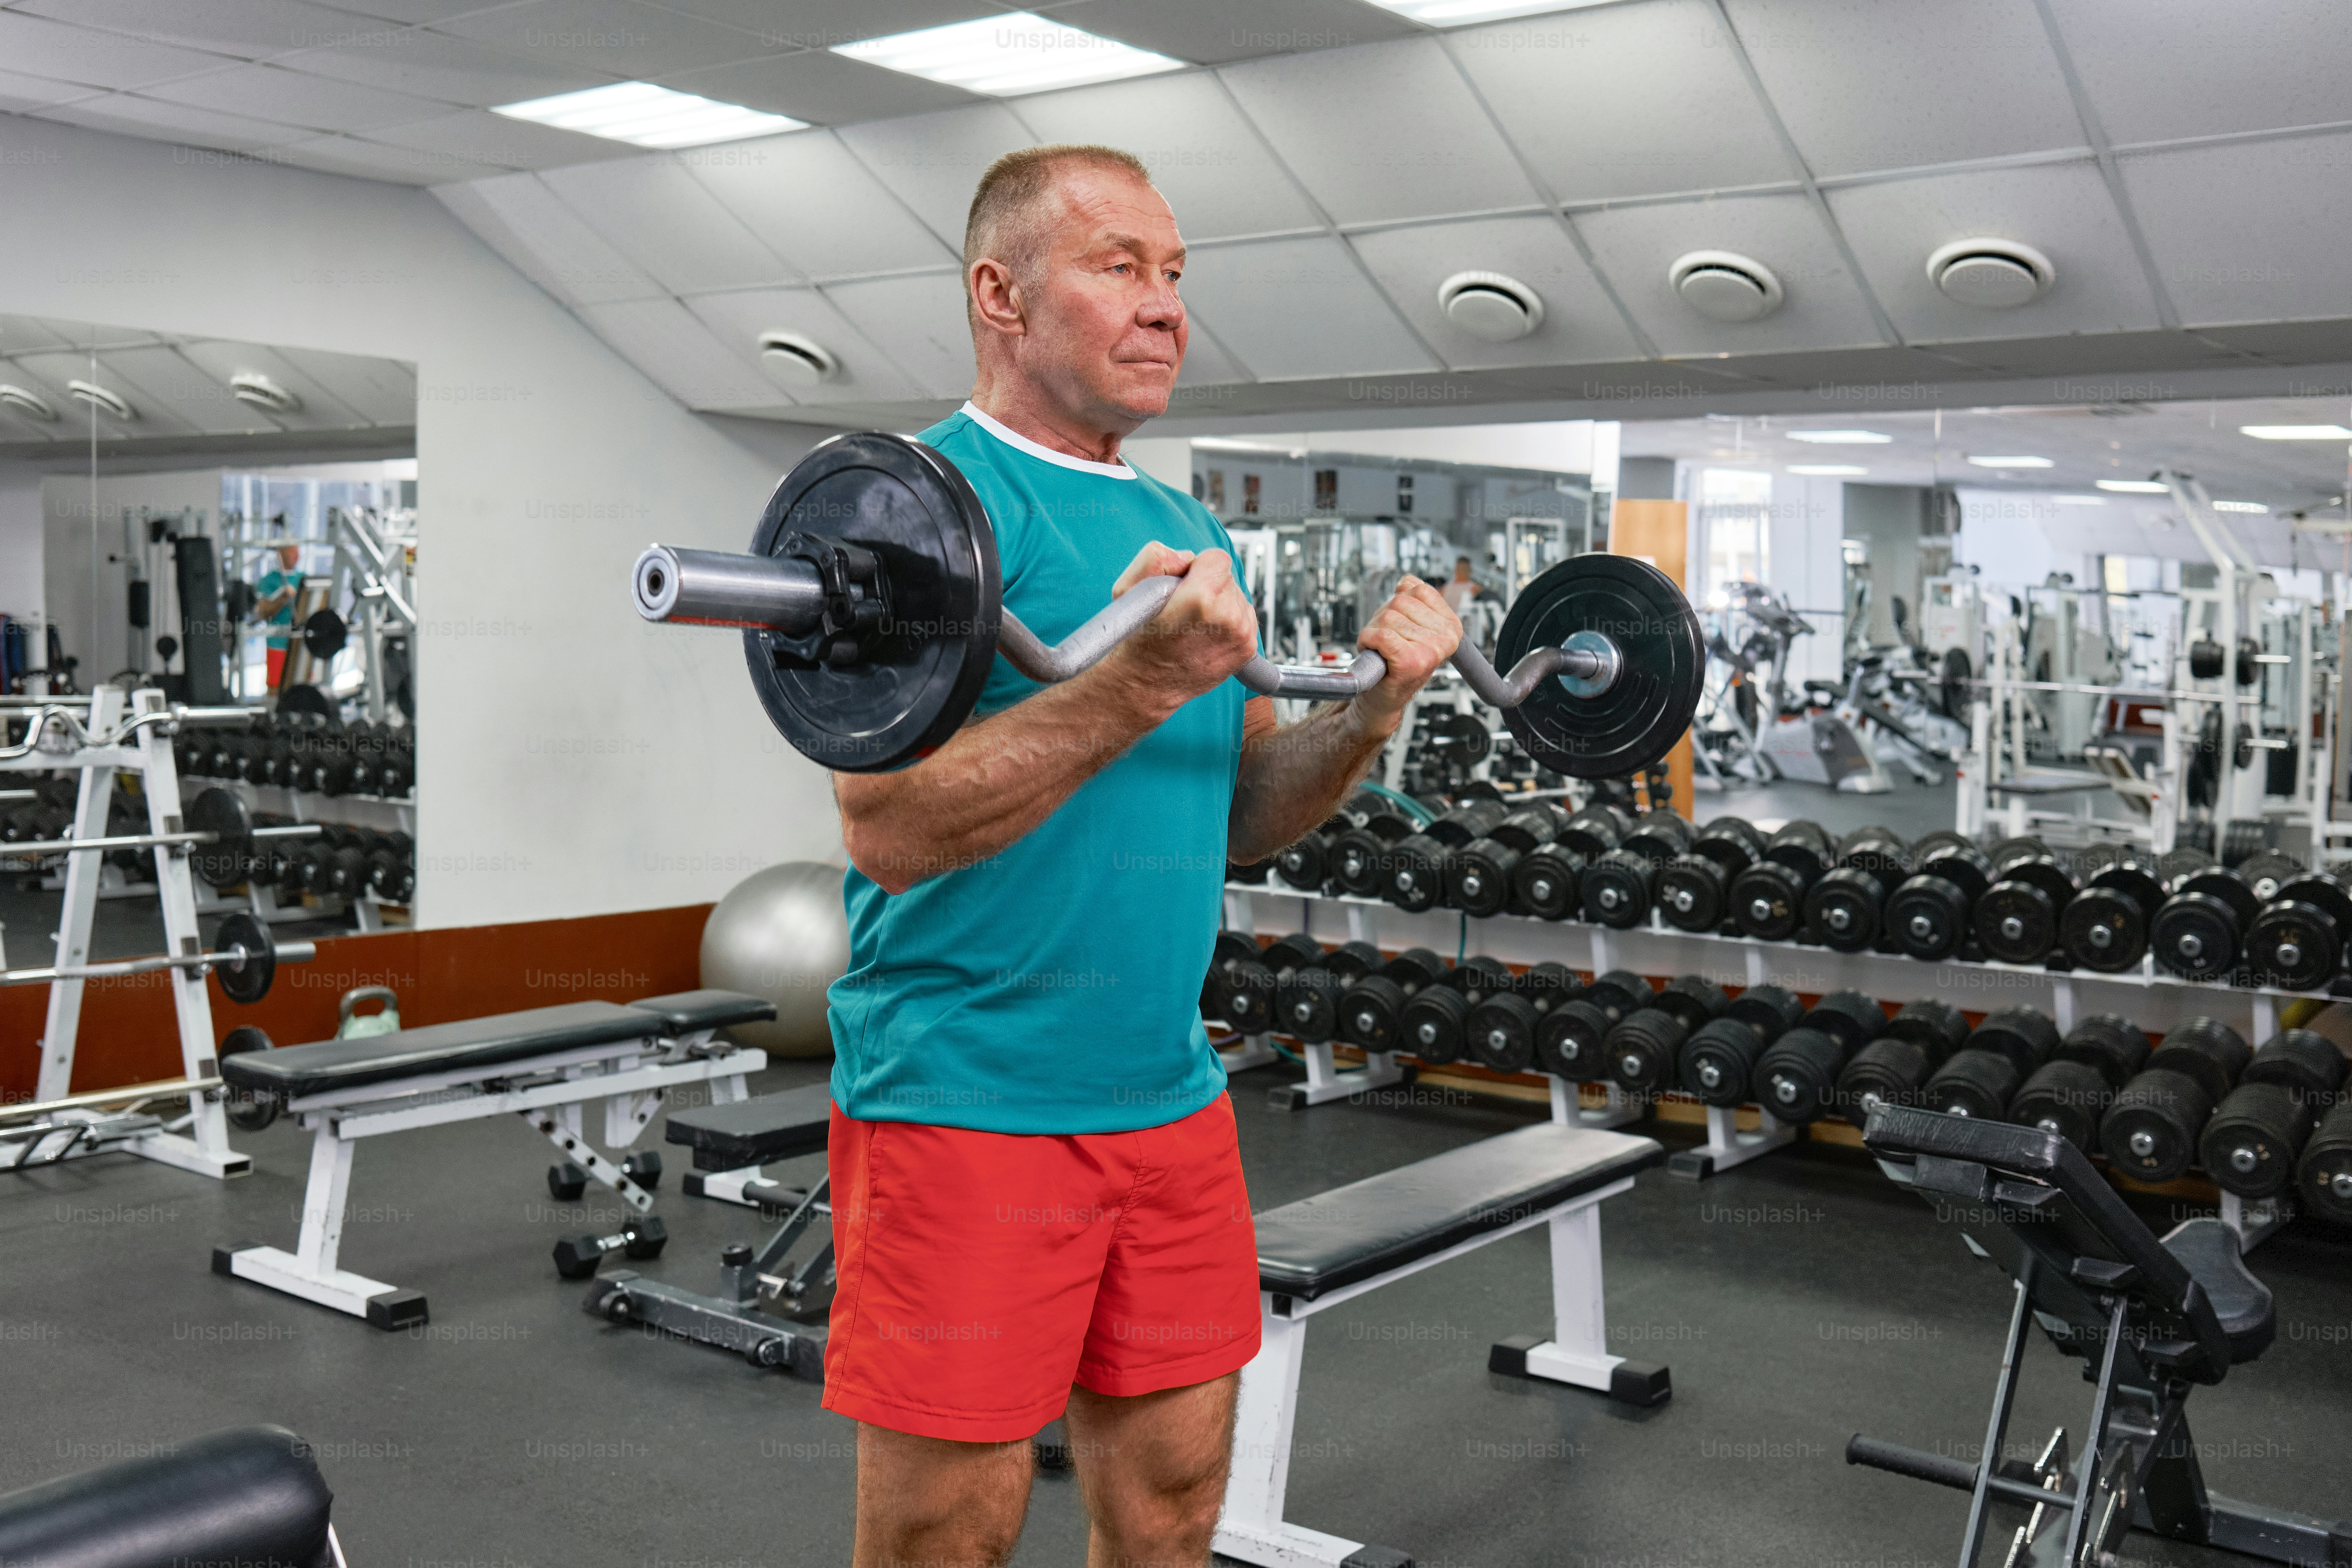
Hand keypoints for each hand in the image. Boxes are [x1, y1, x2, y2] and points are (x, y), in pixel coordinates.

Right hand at [1101, 542, 1258, 715]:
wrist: (1146, 684)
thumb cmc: (1136, 639)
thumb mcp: (1128, 588)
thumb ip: (1158, 557)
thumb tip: (1189, 558)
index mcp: (1202, 598)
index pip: (1217, 557)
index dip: (1196, 568)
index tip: (1183, 585)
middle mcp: (1227, 617)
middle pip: (1228, 577)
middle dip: (1207, 585)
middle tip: (1183, 608)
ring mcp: (1241, 635)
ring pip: (1237, 596)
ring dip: (1219, 603)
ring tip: (1193, 624)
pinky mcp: (1248, 649)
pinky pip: (1244, 616)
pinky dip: (1228, 620)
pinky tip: (1206, 634)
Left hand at [1354, 576, 1459, 730]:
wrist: (1383, 697)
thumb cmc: (1395, 662)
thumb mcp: (1410, 626)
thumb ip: (1413, 600)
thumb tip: (1407, 581)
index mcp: (1452, 627)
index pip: (1420, 589)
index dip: (1400, 601)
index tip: (1401, 625)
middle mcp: (1446, 638)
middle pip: (1401, 601)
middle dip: (1384, 618)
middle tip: (1386, 641)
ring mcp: (1430, 650)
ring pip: (1388, 616)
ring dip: (1374, 630)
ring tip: (1381, 648)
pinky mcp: (1411, 661)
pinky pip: (1380, 634)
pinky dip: (1367, 640)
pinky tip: (1373, 652)